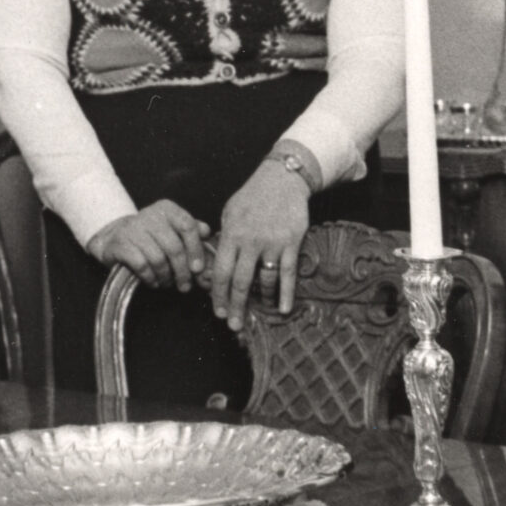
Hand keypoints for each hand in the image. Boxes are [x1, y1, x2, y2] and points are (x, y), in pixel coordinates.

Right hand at [88, 199, 210, 291]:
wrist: (114, 237)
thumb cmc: (151, 237)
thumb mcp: (172, 229)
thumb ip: (191, 231)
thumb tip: (207, 232)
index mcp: (166, 209)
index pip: (187, 226)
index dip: (195, 249)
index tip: (198, 269)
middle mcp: (149, 215)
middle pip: (174, 247)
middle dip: (182, 271)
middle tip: (185, 286)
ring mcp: (133, 228)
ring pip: (158, 258)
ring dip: (166, 276)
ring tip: (167, 283)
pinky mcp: (120, 243)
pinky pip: (142, 265)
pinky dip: (150, 277)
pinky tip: (153, 282)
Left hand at [210, 156, 313, 330]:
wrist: (282, 179)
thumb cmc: (252, 196)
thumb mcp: (230, 212)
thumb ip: (224, 237)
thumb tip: (214, 262)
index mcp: (232, 234)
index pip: (221, 271)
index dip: (218, 294)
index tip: (217, 311)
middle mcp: (250, 241)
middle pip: (241, 281)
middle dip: (235, 306)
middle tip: (233, 325)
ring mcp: (272, 243)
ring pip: (264, 280)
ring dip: (261, 301)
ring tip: (257, 315)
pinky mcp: (291, 243)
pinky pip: (288, 273)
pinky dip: (286, 293)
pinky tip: (283, 309)